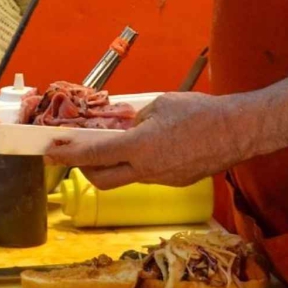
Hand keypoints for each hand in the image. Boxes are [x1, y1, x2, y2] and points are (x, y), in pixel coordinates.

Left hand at [45, 92, 247, 188]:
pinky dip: (139, 164)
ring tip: (117, 144)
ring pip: (126, 177)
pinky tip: (151, 147)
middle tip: (78, 153)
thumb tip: (124, 126)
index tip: (49, 154)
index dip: (67, 155)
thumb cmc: (200, 112)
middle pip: (102, 179)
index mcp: (139, 148)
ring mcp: (162, 180)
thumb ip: (135, 118)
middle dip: (84, 168)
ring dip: (114, 165)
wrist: (238, 131)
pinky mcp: (176, 183)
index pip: (93, 155)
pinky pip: (148, 175)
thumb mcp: (159, 104)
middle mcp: (147, 171)